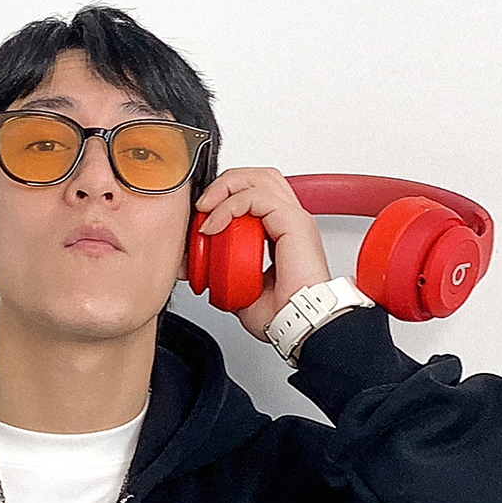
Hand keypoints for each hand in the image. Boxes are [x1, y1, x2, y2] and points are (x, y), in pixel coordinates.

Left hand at [191, 168, 330, 341]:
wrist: (298, 325)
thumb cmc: (283, 315)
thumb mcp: (243, 292)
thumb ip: (231, 277)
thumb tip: (214, 275)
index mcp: (282, 232)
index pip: (256, 194)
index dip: (227, 197)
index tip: (203, 219)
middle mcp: (290, 221)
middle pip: (259, 177)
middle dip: (225, 183)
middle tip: (203, 205)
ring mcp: (293, 218)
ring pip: (258, 178)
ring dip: (226, 188)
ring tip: (206, 208)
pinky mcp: (292, 222)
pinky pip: (256, 197)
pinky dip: (229, 205)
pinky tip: (215, 224)